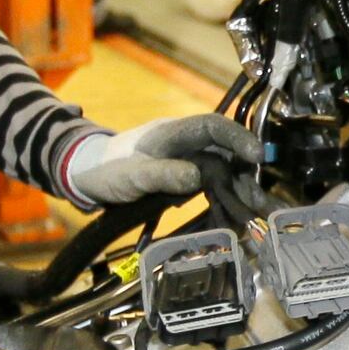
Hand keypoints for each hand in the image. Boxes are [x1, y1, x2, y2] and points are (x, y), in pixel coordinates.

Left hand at [62, 112, 258, 208]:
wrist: (89, 178)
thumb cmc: (109, 170)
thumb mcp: (134, 175)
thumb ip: (164, 174)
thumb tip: (198, 178)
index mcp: (174, 133)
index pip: (215, 127)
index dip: (239, 138)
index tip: (257, 157)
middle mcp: (186, 145)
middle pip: (226, 154)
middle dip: (245, 177)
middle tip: (259, 202)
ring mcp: (187, 162)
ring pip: (222, 174)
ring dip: (238, 194)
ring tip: (251, 217)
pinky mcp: (185, 179)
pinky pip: (211, 189)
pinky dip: (223, 203)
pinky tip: (231, 222)